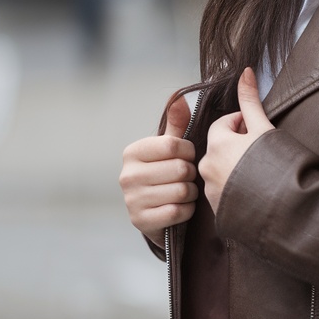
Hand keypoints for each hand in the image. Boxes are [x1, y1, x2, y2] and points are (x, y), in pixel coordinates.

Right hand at [119, 95, 197, 249]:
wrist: (152, 212)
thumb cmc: (163, 173)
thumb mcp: (167, 148)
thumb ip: (175, 123)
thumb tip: (179, 97)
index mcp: (132, 152)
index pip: (172, 145)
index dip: (189, 151)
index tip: (188, 157)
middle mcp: (126, 175)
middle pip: (179, 169)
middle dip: (191, 174)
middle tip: (186, 177)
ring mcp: (132, 200)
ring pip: (181, 191)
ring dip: (191, 193)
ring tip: (185, 191)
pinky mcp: (141, 221)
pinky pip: (178, 212)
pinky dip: (187, 210)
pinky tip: (181, 207)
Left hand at [199, 67, 273, 214]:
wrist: (285, 209)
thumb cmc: (276, 165)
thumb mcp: (264, 127)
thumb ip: (250, 100)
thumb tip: (245, 71)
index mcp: (216, 144)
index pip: (223, 124)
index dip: (243, 124)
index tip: (259, 130)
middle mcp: (207, 168)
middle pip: (221, 148)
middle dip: (239, 146)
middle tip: (262, 151)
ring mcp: (211, 191)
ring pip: (221, 170)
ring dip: (236, 167)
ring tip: (261, 172)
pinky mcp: (219, 210)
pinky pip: (225, 191)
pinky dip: (237, 187)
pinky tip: (256, 189)